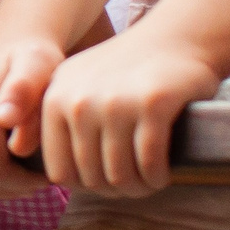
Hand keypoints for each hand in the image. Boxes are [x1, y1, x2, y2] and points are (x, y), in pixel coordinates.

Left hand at [39, 29, 218, 194]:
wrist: (175, 38)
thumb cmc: (126, 72)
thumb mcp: (78, 86)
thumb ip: (60, 122)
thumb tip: (54, 178)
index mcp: (54, 100)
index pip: (59, 171)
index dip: (84, 187)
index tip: (105, 183)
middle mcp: (78, 101)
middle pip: (92, 177)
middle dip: (115, 190)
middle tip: (134, 187)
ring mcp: (114, 102)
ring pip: (120, 174)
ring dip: (138, 188)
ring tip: (149, 183)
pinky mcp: (152, 103)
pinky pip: (150, 161)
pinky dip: (157, 176)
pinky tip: (163, 174)